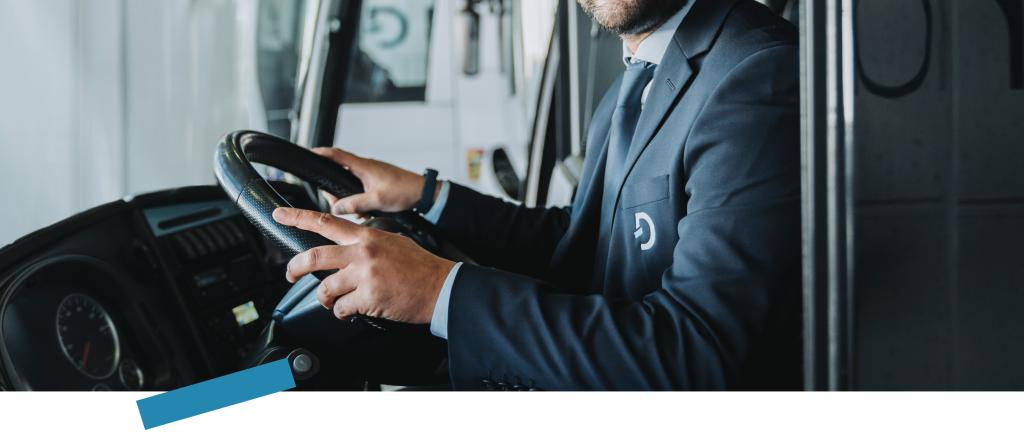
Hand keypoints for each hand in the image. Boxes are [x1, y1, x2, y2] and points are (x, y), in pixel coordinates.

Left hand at [272, 207, 455, 323]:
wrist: (442, 286)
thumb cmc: (421, 267)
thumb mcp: (393, 242)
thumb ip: (368, 242)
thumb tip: (349, 247)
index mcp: (367, 236)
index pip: (326, 221)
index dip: (297, 217)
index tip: (279, 215)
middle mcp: (363, 252)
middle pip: (314, 257)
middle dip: (295, 268)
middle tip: (290, 275)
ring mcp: (365, 274)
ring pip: (325, 288)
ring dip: (325, 299)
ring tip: (333, 302)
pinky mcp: (368, 296)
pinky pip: (340, 308)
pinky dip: (342, 313)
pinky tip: (352, 310)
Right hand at [311, 147, 433, 214]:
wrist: (424, 193)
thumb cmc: (404, 191)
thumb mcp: (376, 200)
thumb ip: (354, 204)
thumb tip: (337, 208)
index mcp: (364, 166)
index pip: (337, 155)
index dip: (321, 153)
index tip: (309, 153)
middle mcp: (367, 167)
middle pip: (340, 172)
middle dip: (336, 190)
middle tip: (336, 204)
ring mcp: (372, 174)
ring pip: (351, 183)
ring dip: (350, 198)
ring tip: (358, 211)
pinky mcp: (378, 181)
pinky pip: (362, 188)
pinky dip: (360, 199)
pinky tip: (366, 211)